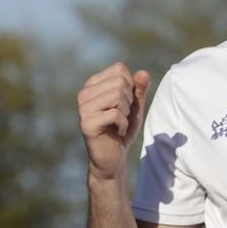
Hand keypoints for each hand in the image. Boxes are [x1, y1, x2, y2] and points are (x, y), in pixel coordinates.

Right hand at [77, 62, 150, 180]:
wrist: (112, 158)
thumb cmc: (122, 129)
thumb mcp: (135, 106)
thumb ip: (139, 89)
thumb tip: (143, 72)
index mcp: (93, 84)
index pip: (119, 69)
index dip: (130, 86)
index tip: (123, 104)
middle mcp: (84, 93)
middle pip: (120, 82)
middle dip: (129, 101)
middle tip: (121, 116)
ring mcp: (83, 108)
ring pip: (118, 96)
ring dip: (125, 113)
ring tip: (118, 123)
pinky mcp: (86, 123)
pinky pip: (115, 114)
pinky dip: (123, 125)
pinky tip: (117, 132)